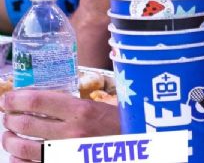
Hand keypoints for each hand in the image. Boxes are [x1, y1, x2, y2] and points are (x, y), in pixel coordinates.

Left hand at [1, 90, 119, 161]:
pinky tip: (18, 157)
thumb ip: (80, 105)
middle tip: (7, 116)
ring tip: (8, 137)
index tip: (7, 98)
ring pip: (23, 148)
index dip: (15, 99)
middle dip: (10, 119)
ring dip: (9, 141)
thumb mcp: (107, 109)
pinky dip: (18, 161)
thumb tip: (50, 100)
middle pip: (25, 123)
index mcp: (83, 111)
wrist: (139, 149)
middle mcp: (72, 132)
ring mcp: (66, 154)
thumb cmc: (126, 127)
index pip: (37, 101)